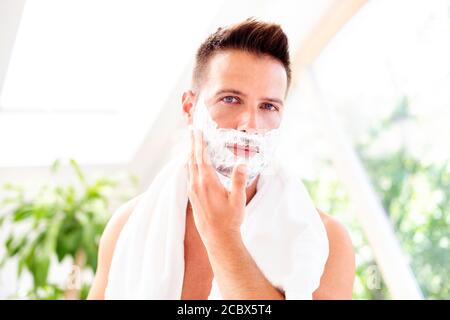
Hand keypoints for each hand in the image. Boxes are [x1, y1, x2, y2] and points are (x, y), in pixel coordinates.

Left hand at [187, 129, 247, 245]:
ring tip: (191, 143)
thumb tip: (242, 163)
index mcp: (208, 182)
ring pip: (188, 166)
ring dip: (190, 153)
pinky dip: (189, 164)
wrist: (218, 238)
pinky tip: (190, 164)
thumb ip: (239, 180)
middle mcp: (197, 184)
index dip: (200, 142)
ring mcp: (192, 191)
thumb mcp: (238, 199)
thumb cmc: (230, 219)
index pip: (202, 156)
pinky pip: (188, 175)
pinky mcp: (192, 197)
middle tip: (192, 130)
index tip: (198, 130)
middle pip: (192, 158)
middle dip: (192, 143)